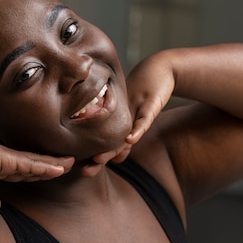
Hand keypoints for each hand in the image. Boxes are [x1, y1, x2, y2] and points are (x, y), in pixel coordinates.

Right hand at [0, 128, 73, 210]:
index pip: (15, 171)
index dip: (32, 172)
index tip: (45, 173)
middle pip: (30, 164)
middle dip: (48, 165)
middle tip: (66, 164)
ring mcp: (3, 157)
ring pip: (35, 162)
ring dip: (54, 163)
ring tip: (71, 163)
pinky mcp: (6, 159)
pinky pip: (32, 164)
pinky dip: (48, 166)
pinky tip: (62, 168)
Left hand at [82, 55, 175, 176]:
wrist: (159, 70)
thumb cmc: (144, 95)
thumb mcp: (136, 118)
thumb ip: (128, 137)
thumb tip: (117, 159)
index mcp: (117, 124)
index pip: (107, 145)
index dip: (96, 159)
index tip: (83, 172)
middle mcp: (122, 119)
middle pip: (109, 142)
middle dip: (98, 158)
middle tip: (84, 171)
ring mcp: (134, 111)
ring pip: (122, 132)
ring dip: (110, 147)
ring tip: (98, 159)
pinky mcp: (150, 105)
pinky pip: (144, 119)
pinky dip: (138, 130)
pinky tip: (129, 139)